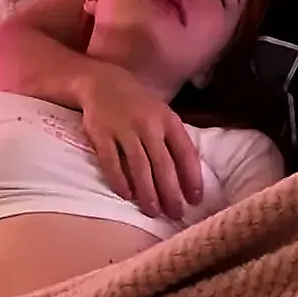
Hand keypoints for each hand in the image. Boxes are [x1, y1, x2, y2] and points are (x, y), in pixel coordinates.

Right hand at [76, 66, 203, 219]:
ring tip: (153, 212)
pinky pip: (111, 162)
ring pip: (139, 166)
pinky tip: (126, 195)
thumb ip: (175, 141)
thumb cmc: (139, 106)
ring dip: (147, 192)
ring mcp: (124, 129)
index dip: (192, 178)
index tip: (195, 200)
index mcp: (168, 120)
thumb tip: (190, 178)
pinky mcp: (101, 134)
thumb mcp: (162, 115)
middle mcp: (148, 124)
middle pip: (163, 165)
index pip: (185, 153)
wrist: (103, 82)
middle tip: (175, 214)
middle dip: (171, 193)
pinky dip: (119, 180)